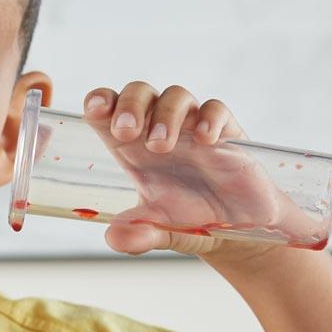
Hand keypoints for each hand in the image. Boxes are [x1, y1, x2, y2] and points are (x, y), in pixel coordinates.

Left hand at [82, 82, 304, 261]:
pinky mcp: (227, 134)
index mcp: (133, 150)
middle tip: (126, 131)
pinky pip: (217, 109)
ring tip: (161, 146)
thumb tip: (114, 238)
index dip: (100, 102)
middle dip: (130, 105)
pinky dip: (209, 118)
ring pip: (176, 96)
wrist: (238, 230)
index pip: (110, 112)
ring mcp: (193, 130)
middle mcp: (160, 132)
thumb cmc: (190, 221)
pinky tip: (204, 140)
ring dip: (165, 115)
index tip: (94, 109)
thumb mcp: (158, 232)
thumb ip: (136, 236)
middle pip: (141, 93)